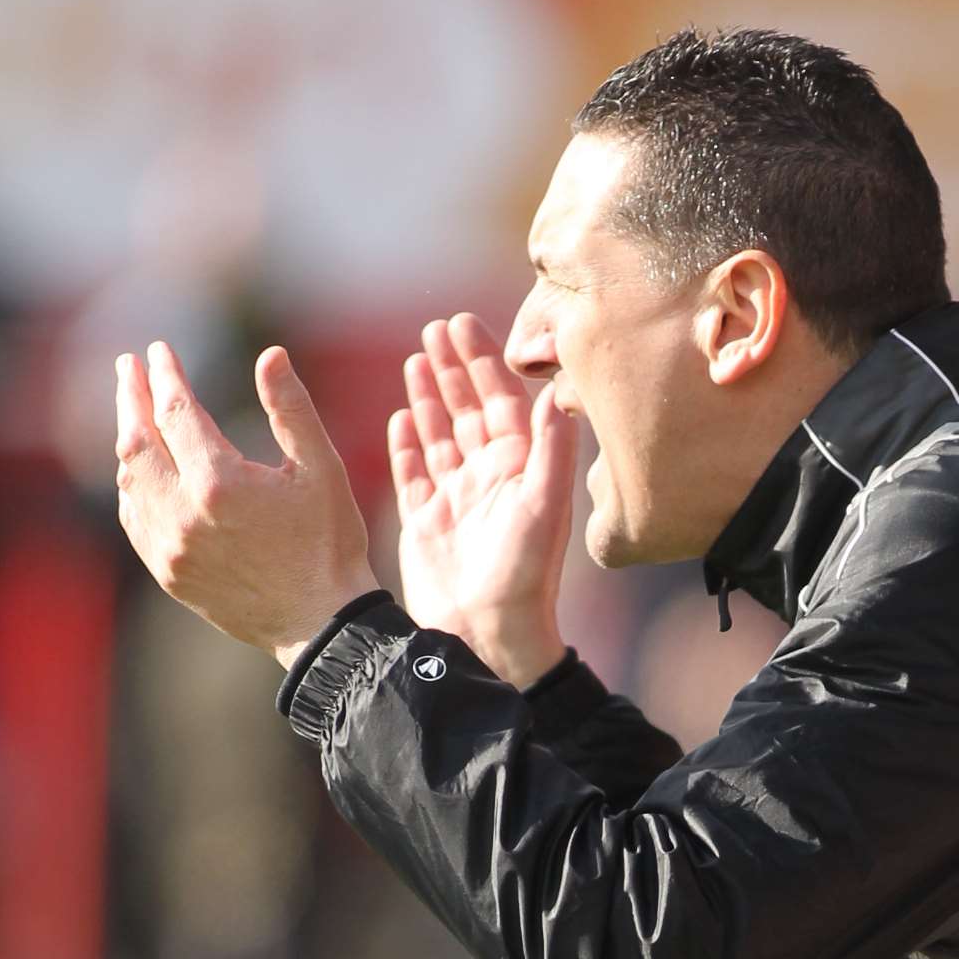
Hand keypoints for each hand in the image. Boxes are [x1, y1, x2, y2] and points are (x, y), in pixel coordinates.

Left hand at [116, 341, 377, 667]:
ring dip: (128, 439)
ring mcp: (170, 547)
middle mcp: (184, 514)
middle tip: (126, 366)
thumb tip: (270, 354)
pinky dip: (132, 484)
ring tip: (132, 411)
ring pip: (129, 480)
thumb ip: (291, 408)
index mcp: (220, 482)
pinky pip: (135, 517)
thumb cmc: (329, 542)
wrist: (320, 622)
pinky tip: (140, 469)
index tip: (160, 350)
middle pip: (137, 440)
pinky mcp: (168, 572)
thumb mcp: (322, 468)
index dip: (165, 376)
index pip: (176, 411)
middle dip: (130, 397)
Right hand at [388, 314, 577, 686]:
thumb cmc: (524, 576)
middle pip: (469, 408)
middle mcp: (489, 478)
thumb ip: (551, 449)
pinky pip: (415, 472)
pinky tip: (401, 417)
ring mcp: (457, 499)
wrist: (487, 636)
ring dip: (430, 396)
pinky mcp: (427, 523)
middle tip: (435, 328)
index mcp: (519, 468)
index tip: (461, 322)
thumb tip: (557, 391)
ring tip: (415, 359)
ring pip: (441, 434)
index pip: (499, 399)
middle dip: (453, 367)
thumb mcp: (542, 508)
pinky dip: (408, 444)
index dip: (482, 360)